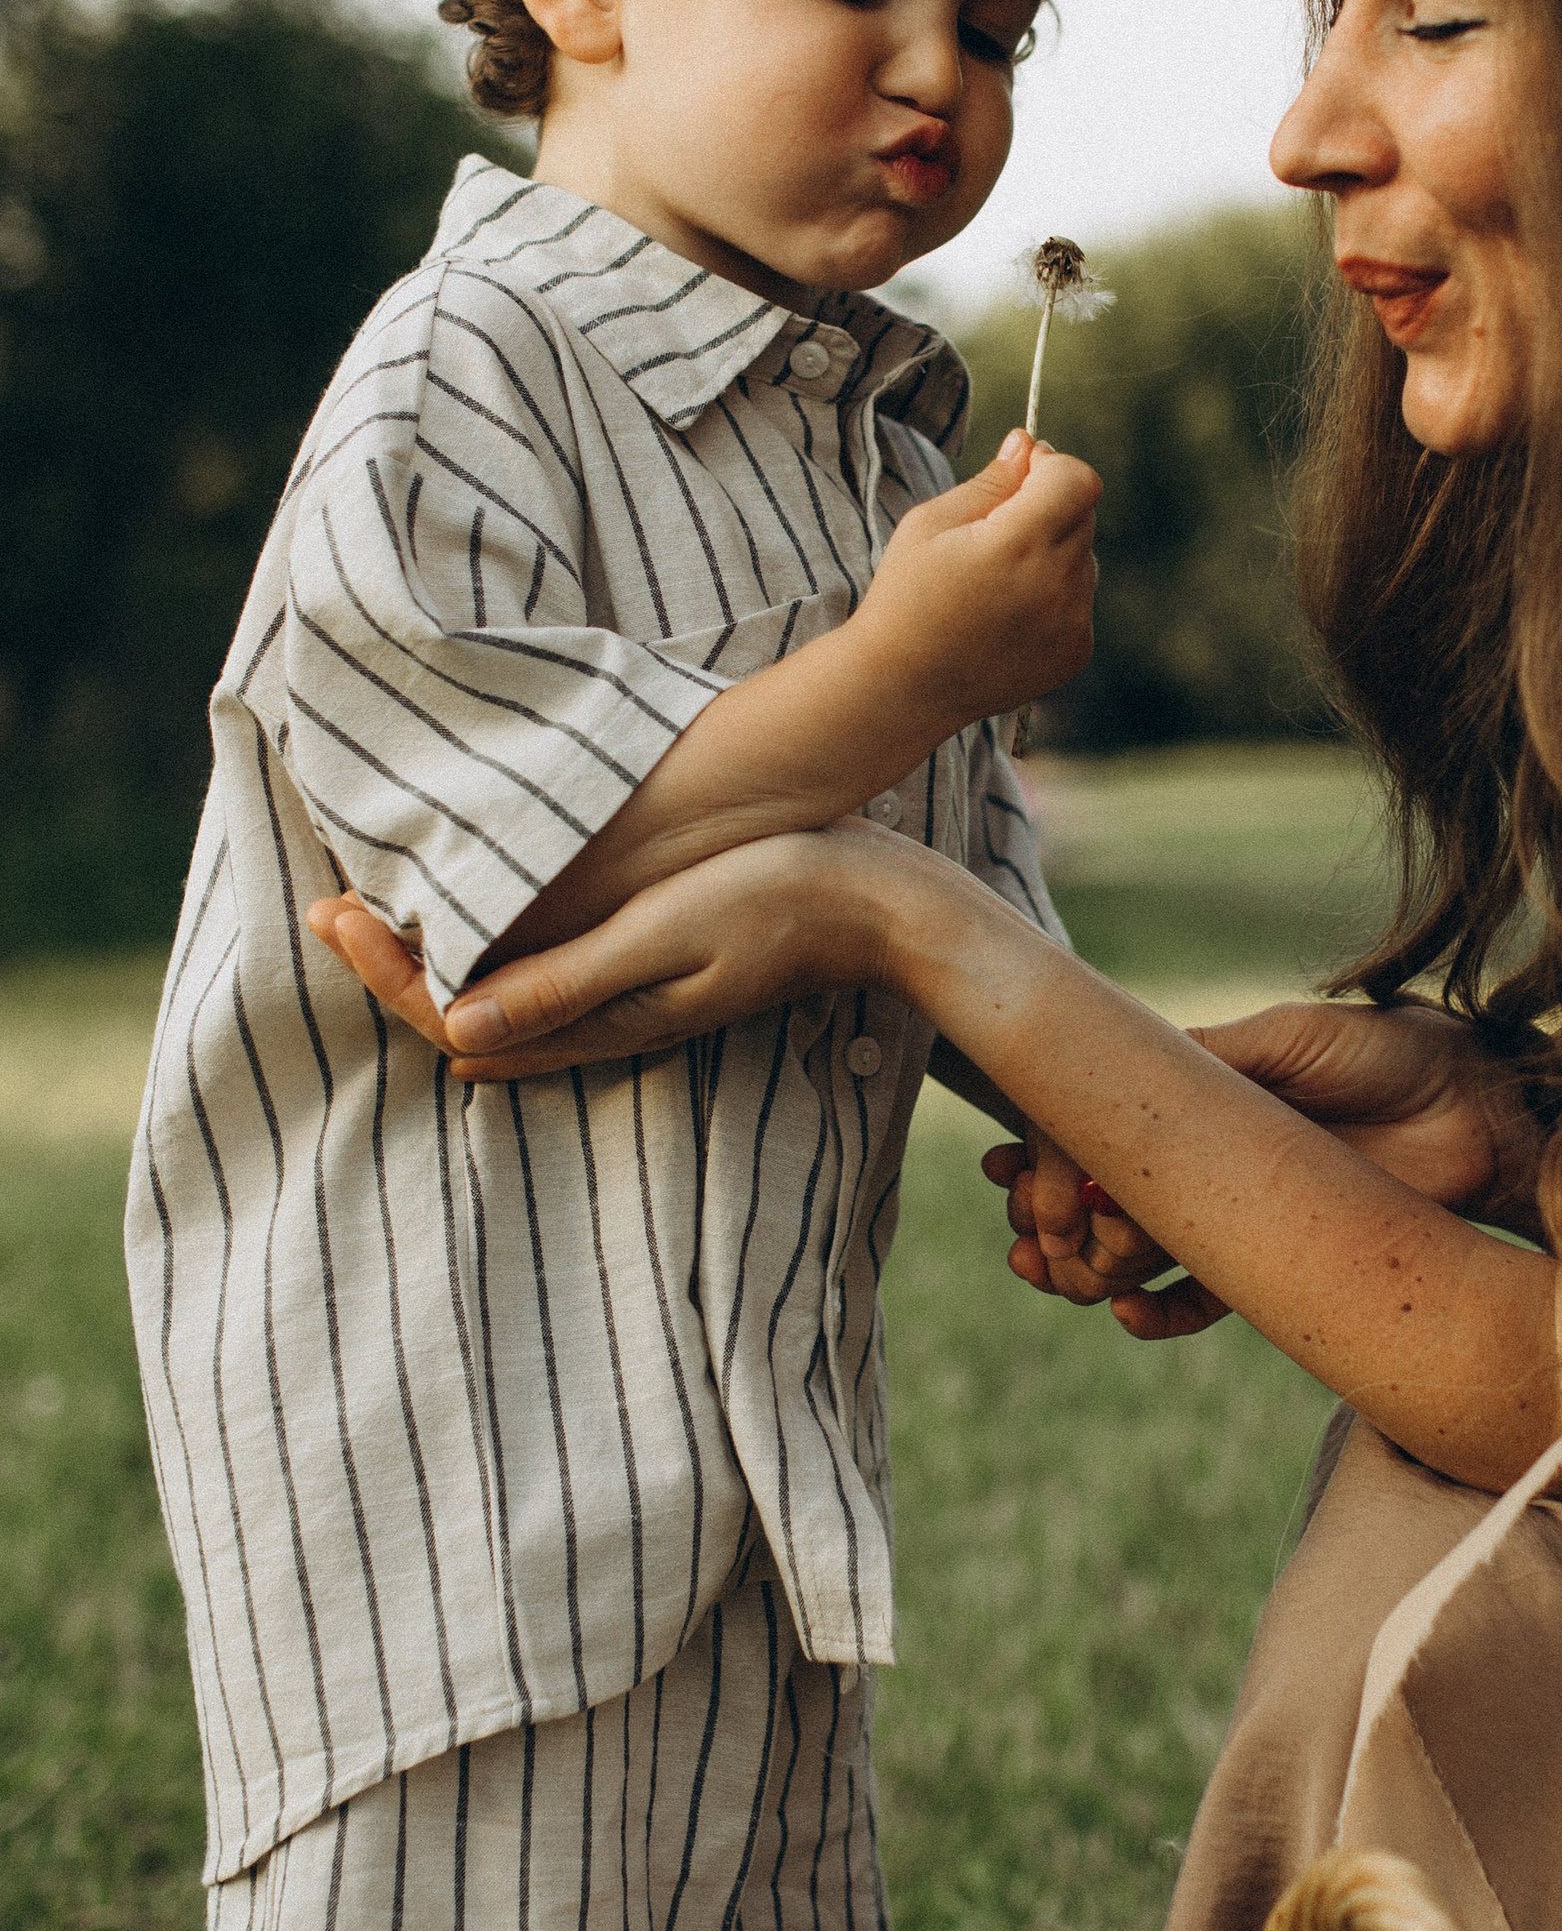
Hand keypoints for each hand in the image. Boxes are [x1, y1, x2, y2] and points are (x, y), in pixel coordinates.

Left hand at [307, 822, 912, 1076]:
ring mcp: (625, 1005)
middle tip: (324, 907)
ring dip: (430, 966)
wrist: (869, 905)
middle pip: (463, 1020)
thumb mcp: (659, 938)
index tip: (332, 911)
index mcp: (595, 1020)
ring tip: (375, 915)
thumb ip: (560, 983)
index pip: (454, 1018)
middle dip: (387, 972)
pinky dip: (484, 959)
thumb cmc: (771, 903)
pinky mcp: (644, 976)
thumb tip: (455, 1028)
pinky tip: (468, 925)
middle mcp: (599, 1024)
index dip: (382, 973)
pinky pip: (537, 984)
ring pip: (496, 1005)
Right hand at [858, 431, 1099, 731]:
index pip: (1078, 480)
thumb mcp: (933, 523)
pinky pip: (1080, 599)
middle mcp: (1057, 585)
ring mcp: (1072, 623)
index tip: (1023, 472)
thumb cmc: (907, 596)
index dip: (1052, 466)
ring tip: (994, 582)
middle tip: (994, 531)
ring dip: (1051, 553)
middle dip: (1048, 507)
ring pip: (1083, 557)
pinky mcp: (1076, 651)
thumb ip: (991, 480)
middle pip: (1082, 514)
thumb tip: (1028, 443)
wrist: (904, 687)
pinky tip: (1006, 614)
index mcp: (1019, 545)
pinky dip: (1054, 595)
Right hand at [981, 999, 1541, 1341]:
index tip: (1027, 1187)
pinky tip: (1130, 1312)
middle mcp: (1198, 1149)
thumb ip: (1212, 1061)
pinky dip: (1154, 1313)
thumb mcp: (1293, 1038)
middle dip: (1048, 1221)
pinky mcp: (1272, 1262)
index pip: (1084, 1125)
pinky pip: (1197, 1299)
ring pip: (1128, 1254)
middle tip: (1042, 1239)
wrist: (1481, 1109)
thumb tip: (1123, 1091)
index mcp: (1190, 1086)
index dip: (1044, 1160)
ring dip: (1083, 1270)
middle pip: (1091, 1196)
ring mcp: (1231, 1209)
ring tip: (1077, 1277)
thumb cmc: (1390, 1051)